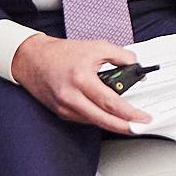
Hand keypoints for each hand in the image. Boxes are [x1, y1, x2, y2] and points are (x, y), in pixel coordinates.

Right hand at [11, 33, 151, 133]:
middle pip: (103, 120)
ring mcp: (64, 107)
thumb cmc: (61, 53)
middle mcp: (71, 96)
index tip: (143, 118)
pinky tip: (108, 115)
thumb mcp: (96, 47)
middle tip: (140, 128)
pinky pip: (84, 119)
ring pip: (94, 122)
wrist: (31, 58)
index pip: (110, 102)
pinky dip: (98, 118)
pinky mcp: (60, 112)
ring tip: (129, 121)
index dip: (130, 113)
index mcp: (81, 79)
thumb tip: (137, 68)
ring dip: (112, 124)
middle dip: (125, 127)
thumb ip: (121, 56)